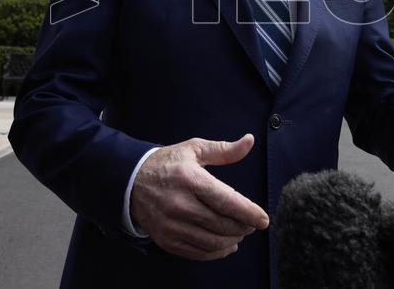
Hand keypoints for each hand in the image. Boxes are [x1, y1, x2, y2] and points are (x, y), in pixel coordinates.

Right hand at [130, 134, 269, 260]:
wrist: (130, 181)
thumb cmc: (167, 163)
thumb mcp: (193, 150)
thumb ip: (224, 150)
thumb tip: (249, 141)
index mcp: (190, 179)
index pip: (226, 201)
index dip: (248, 212)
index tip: (264, 219)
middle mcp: (180, 204)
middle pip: (222, 224)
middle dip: (243, 226)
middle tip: (252, 224)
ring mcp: (172, 225)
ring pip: (212, 241)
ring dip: (232, 240)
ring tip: (241, 233)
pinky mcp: (166, 239)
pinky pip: (197, 252)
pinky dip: (217, 252)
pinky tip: (227, 246)